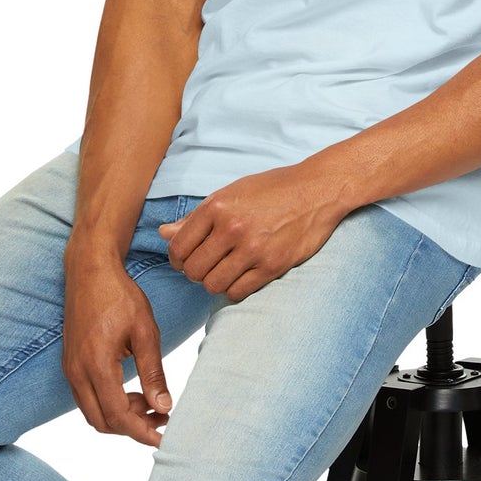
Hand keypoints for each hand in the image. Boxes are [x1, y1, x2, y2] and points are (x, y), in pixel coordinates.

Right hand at [61, 257, 173, 447]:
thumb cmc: (119, 295)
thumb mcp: (145, 331)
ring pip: (93, 413)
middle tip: (161, 419)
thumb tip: (163, 407)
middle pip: (102, 422)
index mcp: (96, 364)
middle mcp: (77, 372)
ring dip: (121, 417)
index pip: (117, 416)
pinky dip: (109, 403)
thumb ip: (153, 372)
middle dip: (132, 428)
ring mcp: (70, 369)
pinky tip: (132, 391)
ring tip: (151, 404)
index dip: (141, 432)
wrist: (90, 271)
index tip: (164, 437)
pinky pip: (87, 398)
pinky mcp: (70, 364)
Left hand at [158, 163, 345, 302]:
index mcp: (217, 206)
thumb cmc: (272, 189)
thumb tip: (163, 234)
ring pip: (213, 285)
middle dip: (194, 272)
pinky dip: (234, 289)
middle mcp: (231, 227)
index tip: (186, 259)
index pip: (178, 247)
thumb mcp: (231, 193)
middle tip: (207, 266)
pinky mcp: (272, 265)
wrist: (317, 189)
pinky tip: (241, 276)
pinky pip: (237, 292)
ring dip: (214, 282)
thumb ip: (196, 217)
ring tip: (224, 270)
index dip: (177, 258)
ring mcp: (253, 248)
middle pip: (193, 270)